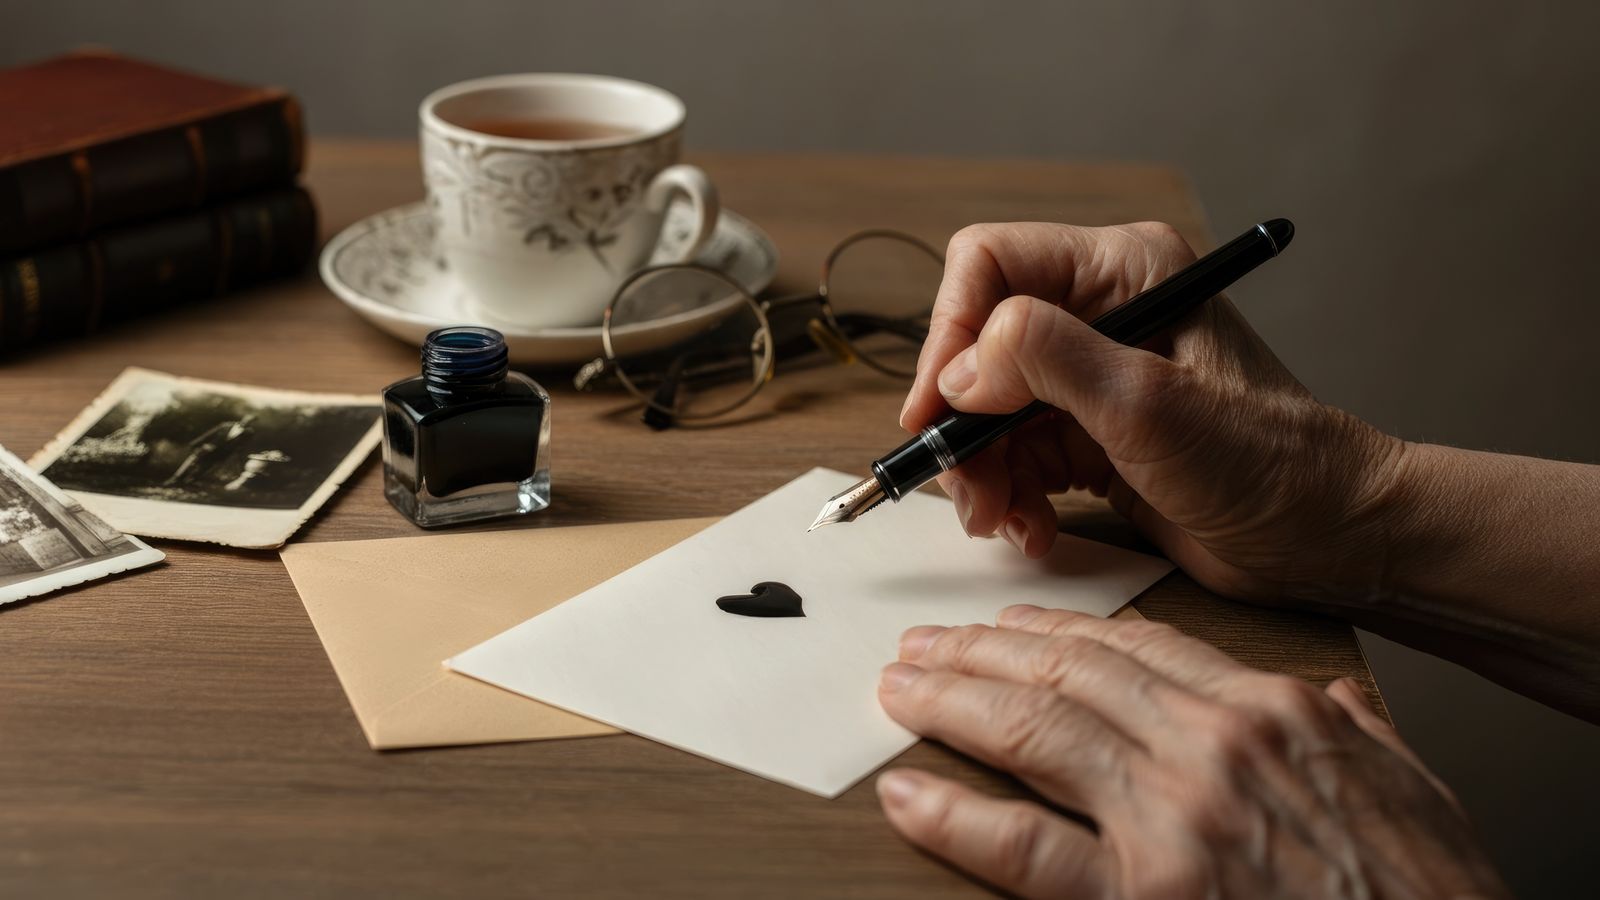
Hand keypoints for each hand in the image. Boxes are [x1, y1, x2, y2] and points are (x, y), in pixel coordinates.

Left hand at [875, 608, 1508, 898]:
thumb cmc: (1431, 889)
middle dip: (984, 653)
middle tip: (928, 646)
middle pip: (1068, 673)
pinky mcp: (1144, 899)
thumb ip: (1350, 730)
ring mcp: (1174, 820)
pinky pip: (1026, 849)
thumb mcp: (1406, 780)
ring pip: (1036, 732)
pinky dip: (957, 817)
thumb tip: (1329, 703)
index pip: (1139, 646)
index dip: (1059, 629)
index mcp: (1271, 711)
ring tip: (903, 690)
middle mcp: (1212, 748)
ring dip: (955, 702)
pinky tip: (909, 793)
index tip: (1014, 625)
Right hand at [901, 222, 1402, 602]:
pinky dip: (1009, 496)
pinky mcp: (1089, 434)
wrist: (1326, 540)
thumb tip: (962, 368)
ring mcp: (1093, 376)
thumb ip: (1048, 362)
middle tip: (967, 488)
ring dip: (981, 470)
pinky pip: (1013, 455)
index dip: (950, 334)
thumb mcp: (1149, 406)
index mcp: (1125, 269)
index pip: (990, 265)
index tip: (939, 410)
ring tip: (1002, 520)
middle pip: (977, 346)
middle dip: (963, 423)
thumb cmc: (1270, 464)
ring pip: (986, 409)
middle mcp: (1102, 311)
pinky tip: (1032, 528)